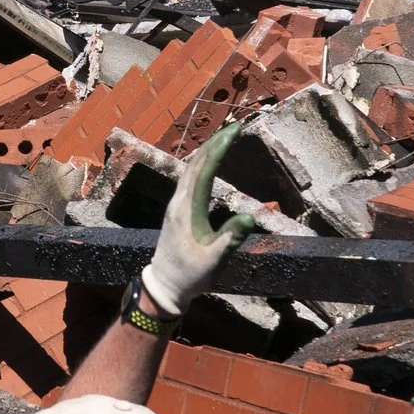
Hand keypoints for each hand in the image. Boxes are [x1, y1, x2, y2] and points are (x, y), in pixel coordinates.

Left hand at [140, 122, 255, 317]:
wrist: (165, 286)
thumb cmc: (190, 275)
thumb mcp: (213, 260)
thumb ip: (230, 239)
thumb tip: (249, 216)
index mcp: (187, 210)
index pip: (203, 171)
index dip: (219, 149)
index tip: (234, 131)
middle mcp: (178, 202)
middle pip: (195, 164)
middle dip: (214, 143)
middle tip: (234, 127)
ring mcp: (176, 205)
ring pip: (190, 169)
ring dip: (207, 151)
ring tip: (224, 137)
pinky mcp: (177, 210)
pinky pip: (189, 178)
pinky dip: (201, 164)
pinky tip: (208, 161)